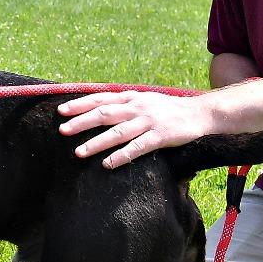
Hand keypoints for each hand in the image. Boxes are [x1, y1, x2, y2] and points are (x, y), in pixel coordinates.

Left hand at [57, 91, 210, 169]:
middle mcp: (138, 107)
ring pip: (117, 132)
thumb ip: (125, 103)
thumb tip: (99, 108)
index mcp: (132, 97)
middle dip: (82, 122)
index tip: (62, 111)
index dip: (80, 104)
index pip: (101, 98)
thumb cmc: (168, 109)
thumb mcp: (145, 99)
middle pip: (105, 114)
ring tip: (79, 152)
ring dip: (97, 143)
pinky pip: (137, 148)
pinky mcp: (160, 136)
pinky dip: (121, 156)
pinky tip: (108, 164)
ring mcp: (149, 121)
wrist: (200, 114)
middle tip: (63, 130)